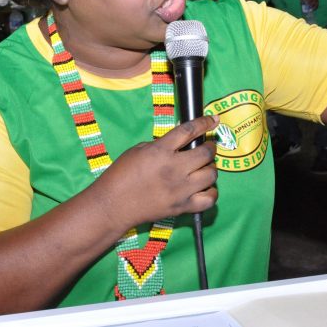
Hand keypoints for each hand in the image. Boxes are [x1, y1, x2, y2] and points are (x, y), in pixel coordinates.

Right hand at [93, 116, 219, 230]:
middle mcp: (174, 169)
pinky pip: (209, 199)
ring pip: (211, 175)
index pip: (189, 130)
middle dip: (210, 147)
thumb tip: (180, 144)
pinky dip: (211, 192)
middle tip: (207, 147)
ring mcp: (180, 189)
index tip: (213, 120)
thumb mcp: (138, 150)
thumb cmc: (121, 175)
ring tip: (204, 167)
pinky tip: (205, 188)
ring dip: (210, 168)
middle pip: (205, 153)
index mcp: (160, 151)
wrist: (113, 205)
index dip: (204, 122)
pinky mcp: (182, 207)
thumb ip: (161, 145)